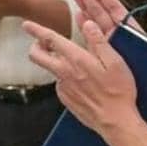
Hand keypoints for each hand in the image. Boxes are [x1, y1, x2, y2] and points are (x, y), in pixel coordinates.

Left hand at [23, 17, 141, 135]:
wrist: (115, 121)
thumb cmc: (119, 91)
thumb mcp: (115, 61)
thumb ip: (99, 41)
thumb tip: (88, 24)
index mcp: (77, 60)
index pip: (50, 40)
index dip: (36, 30)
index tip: (27, 24)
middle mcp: (65, 73)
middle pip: (37, 56)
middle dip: (36, 45)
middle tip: (45, 42)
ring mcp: (63, 87)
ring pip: (51, 69)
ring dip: (56, 62)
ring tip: (76, 63)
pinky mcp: (65, 98)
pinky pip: (60, 83)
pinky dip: (66, 77)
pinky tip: (82, 81)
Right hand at [71, 0, 146, 48]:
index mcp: (133, 32)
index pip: (116, 10)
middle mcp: (121, 38)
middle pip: (102, 13)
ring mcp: (111, 48)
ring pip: (95, 25)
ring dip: (85, 9)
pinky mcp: (104, 60)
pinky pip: (92, 42)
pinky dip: (84, 30)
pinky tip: (77, 19)